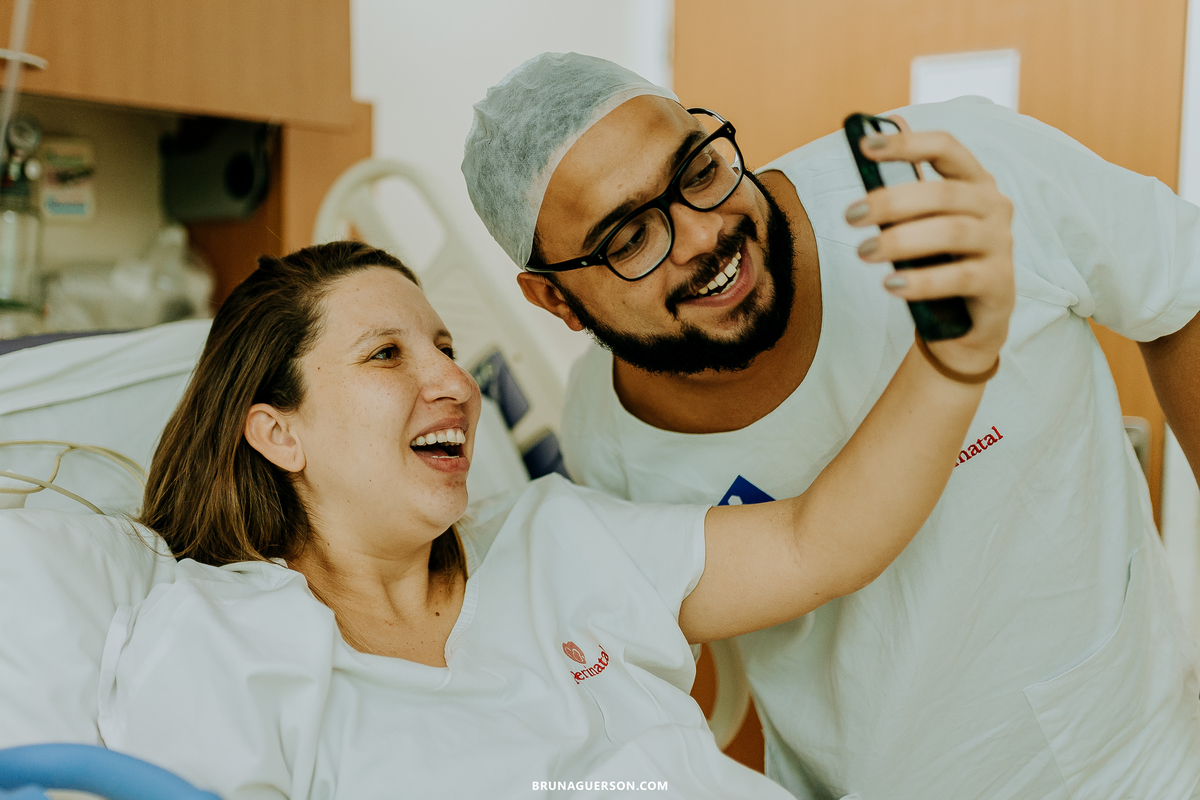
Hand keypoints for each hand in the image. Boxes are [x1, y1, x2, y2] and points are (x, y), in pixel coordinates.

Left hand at [846, 116, 1014, 374]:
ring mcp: (1001, 245)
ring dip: (900, 240)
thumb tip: (876, 133)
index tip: (865, 146)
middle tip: (850, 216)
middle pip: (943, 193)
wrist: (965, 324)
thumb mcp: (919, 222)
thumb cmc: (938, 262)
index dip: (907, 143)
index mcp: (974, 183)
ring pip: (951, 233)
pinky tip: (891, 285)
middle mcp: (994, 208)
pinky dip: (922, 281)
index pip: (946, 148)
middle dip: (891, 202)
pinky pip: (960, 277)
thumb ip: (904, 184)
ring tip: (863, 251)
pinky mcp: (999, 284)